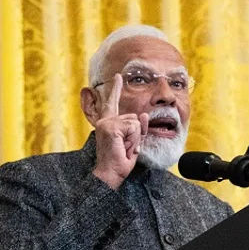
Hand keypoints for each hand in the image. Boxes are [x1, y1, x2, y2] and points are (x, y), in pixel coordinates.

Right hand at [91, 74, 148, 189]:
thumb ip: (138, 128)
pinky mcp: (111, 128)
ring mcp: (106, 124)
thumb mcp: (133, 142)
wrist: (110, 173)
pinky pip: (134, 128)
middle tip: (126, 148)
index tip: (118, 76)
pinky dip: (134, 140)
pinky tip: (124, 148)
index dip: (116, 89)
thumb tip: (144, 115)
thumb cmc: (120, 161)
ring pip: (135, 124)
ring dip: (135, 139)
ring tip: (125, 148)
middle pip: (134, 118)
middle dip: (137, 135)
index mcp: (108, 123)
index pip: (112, 103)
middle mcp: (105, 121)